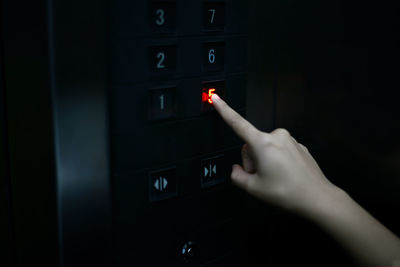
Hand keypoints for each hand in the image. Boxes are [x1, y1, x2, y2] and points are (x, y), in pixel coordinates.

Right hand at [211, 94, 338, 214]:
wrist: (317, 197)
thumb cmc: (287, 192)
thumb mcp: (254, 188)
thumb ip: (237, 177)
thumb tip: (236, 170)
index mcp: (262, 143)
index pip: (237, 123)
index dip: (224, 110)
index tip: (216, 98)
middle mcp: (276, 136)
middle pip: (252, 145)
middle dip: (252, 160)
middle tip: (262, 177)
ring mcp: (289, 140)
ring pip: (266, 148)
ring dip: (265, 161)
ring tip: (276, 178)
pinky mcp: (298, 146)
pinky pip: (279, 150)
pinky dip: (278, 162)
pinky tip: (285, 175)